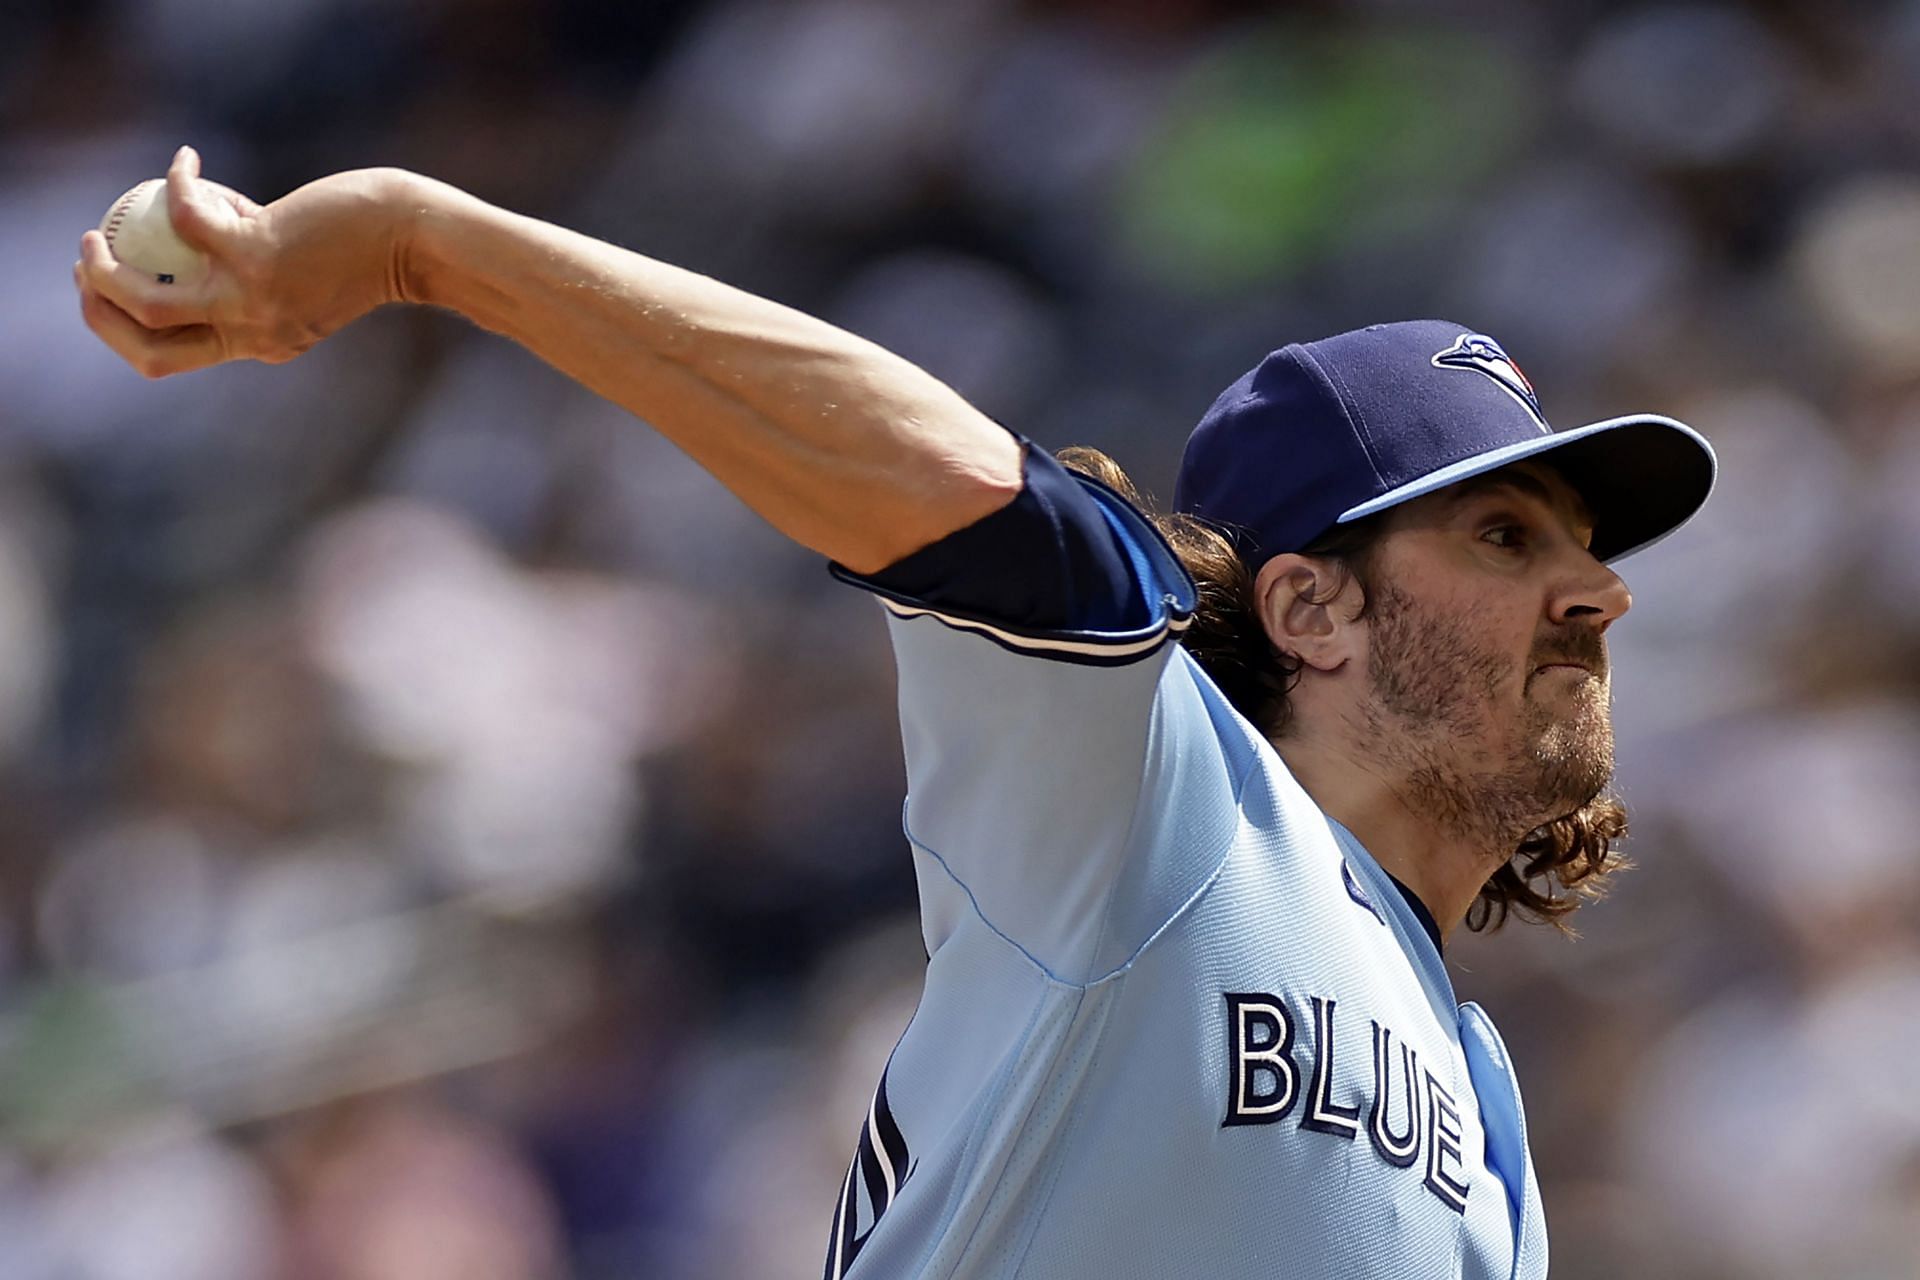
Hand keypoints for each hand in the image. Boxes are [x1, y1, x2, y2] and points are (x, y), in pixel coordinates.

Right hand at [75, 147, 414, 377]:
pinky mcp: (256, 253)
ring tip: (96, 232)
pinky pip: (187, 214)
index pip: (172, 359)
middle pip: (146, 345)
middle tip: (87, 266)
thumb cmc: (371, 253)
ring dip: (105, 268)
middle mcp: (253, 333)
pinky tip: (185, 160)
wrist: (415, 239)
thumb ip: (268, 285)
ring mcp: (251, 297)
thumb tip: (218, 252)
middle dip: (99, 312)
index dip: (126, 332)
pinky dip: (178, 181)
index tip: (108, 295)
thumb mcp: (313, 284)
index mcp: (262, 346)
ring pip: (147, 298)